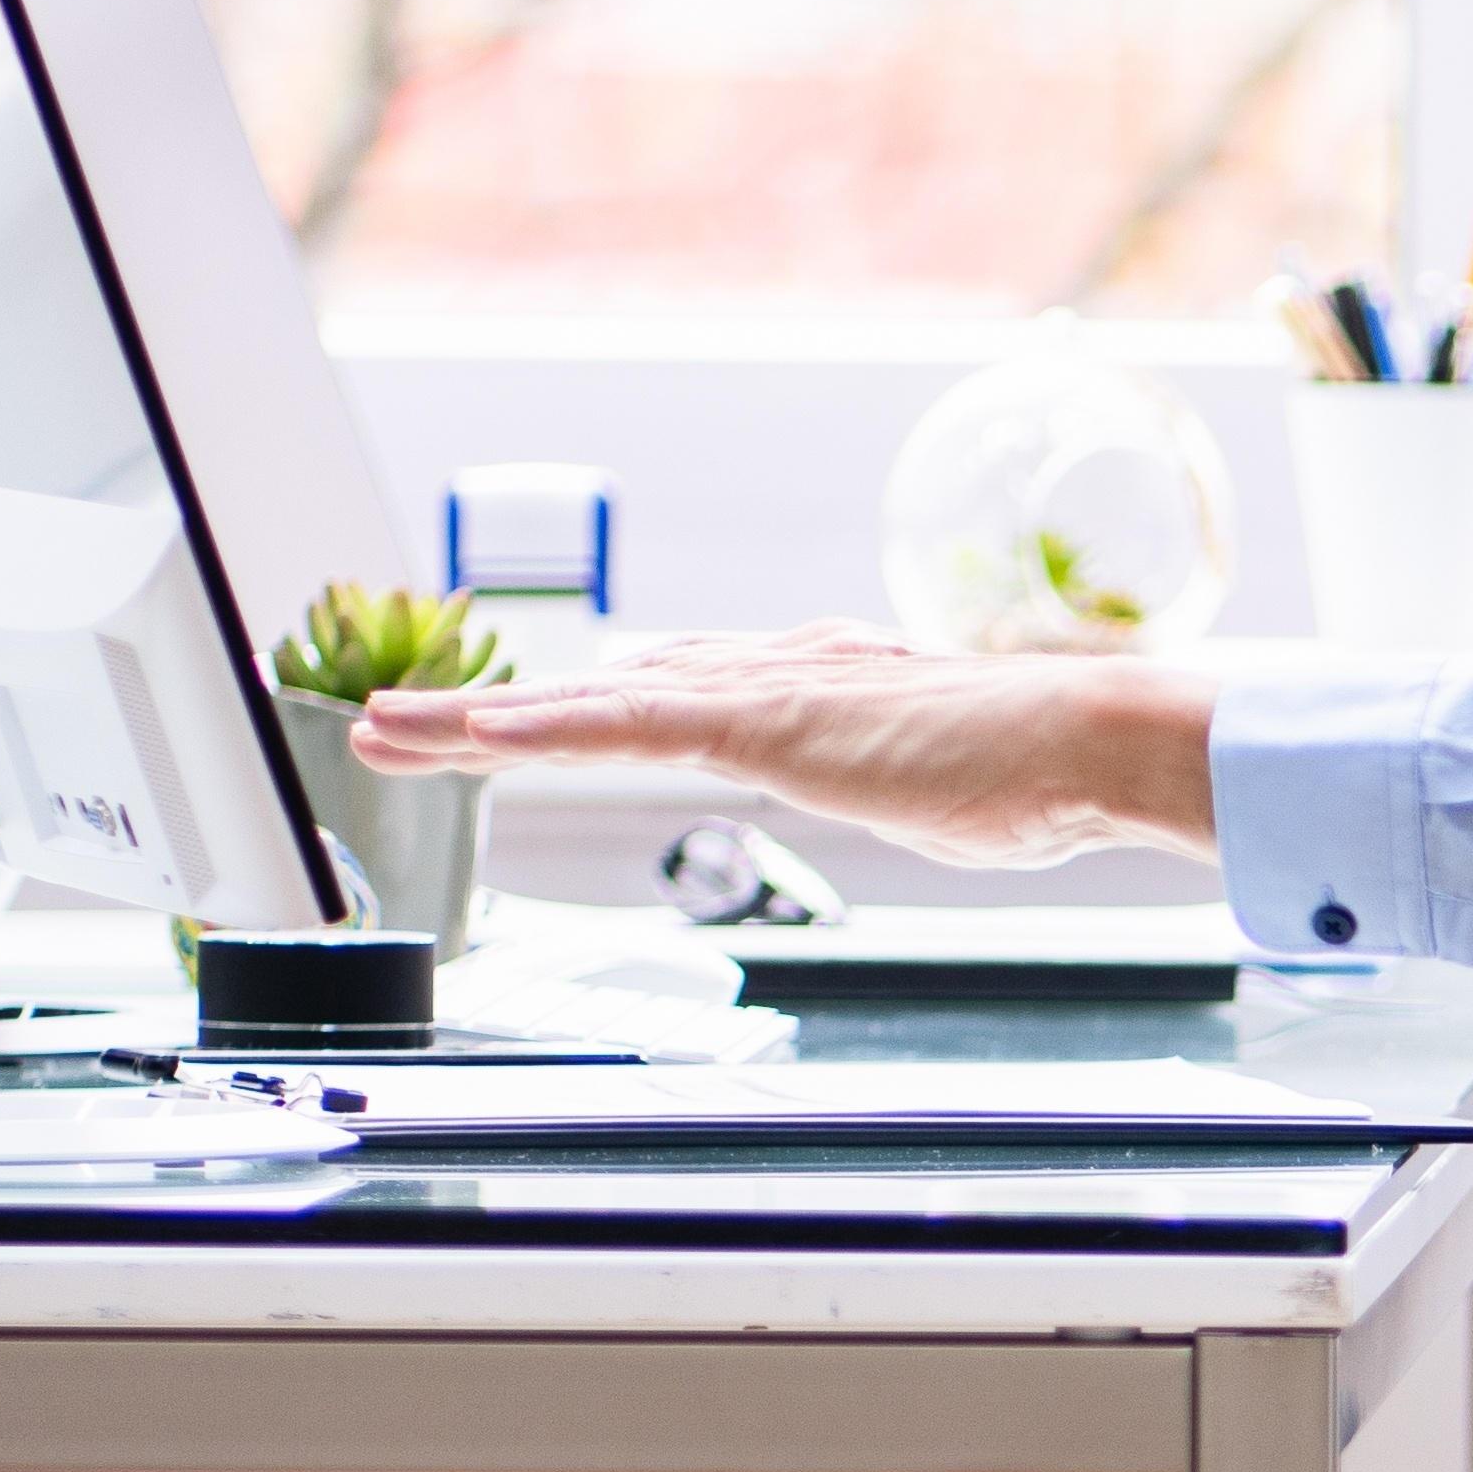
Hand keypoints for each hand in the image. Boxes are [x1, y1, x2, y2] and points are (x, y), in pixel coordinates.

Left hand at [354, 628, 1220, 869]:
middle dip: (501, 709)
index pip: (681, 693)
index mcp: (820, 691)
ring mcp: (759, 692)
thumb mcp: (953, 797)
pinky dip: (534, 727)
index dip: (595, 704)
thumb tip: (940, 798)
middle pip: (606, 691)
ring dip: (477, 718)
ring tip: (384, 731)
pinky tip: (468, 735)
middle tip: (408, 720)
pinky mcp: (756, 721)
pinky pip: (617, 725)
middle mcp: (774, 673)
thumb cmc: (1047, 775)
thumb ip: (919, 791)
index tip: (534, 714)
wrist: (1089, 740)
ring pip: (585, 704)